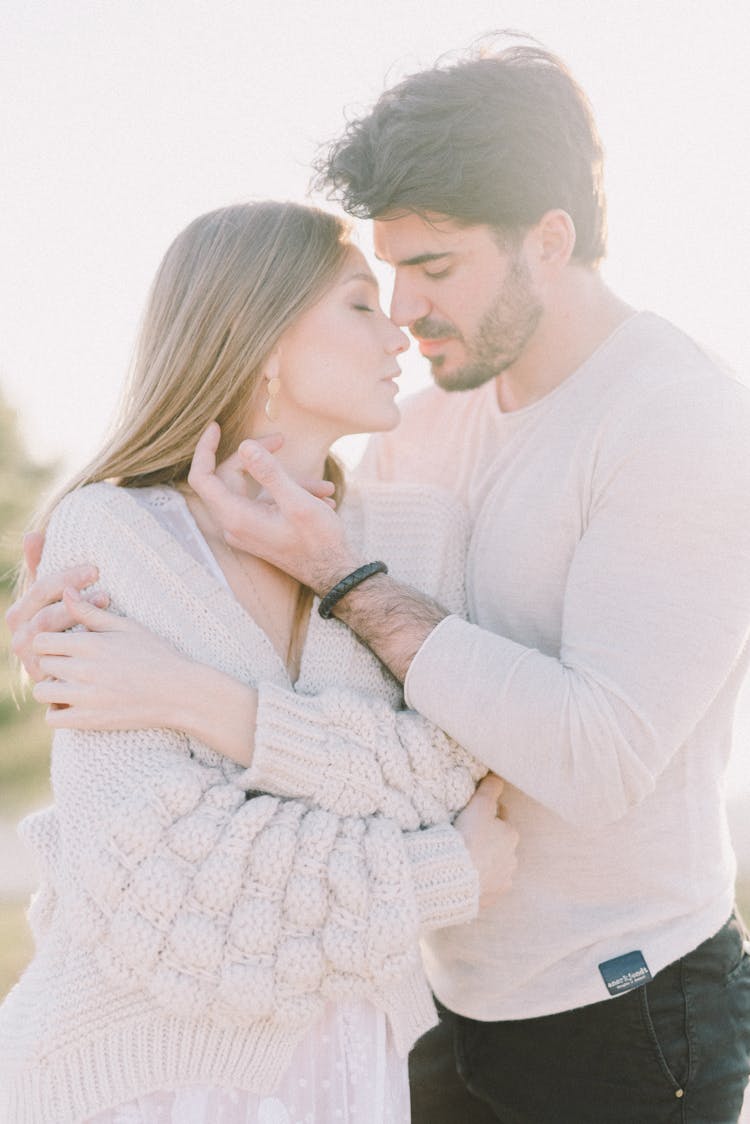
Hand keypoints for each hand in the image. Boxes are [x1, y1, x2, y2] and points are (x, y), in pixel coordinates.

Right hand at [5, 533, 108, 682]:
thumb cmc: (59, 623)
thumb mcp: (49, 595)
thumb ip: (40, 567)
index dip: (66, 578)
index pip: (40, 589)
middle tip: (105, 590)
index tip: (94, 570)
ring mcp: (32, 663)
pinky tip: (102, 641)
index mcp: (18, 614)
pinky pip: (62, 668)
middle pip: (45, 616)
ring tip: (106, 607)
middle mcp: (20, 639)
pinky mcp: (47, 684)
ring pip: (53, 641)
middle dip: (76, 601)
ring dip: (80, 622)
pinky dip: (81, 653)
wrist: (66, 669)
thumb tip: (32, 534)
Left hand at [31, 590, 194, 730]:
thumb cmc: (157, 654)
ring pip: (41, 691)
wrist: (180, 692)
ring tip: (68, 685)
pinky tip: (73, 704)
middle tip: (67, 665)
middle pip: (41, 664)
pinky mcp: (90, 720)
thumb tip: (65, 591)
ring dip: (50, 687)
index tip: (61, 645)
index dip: (47, 641)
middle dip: (50, 663)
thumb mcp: (126, 627)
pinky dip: (57, 712)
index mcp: (91, 644)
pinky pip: (52, 718)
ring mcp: (86, 697)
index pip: (41, 640)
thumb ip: (91, 611)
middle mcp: (83, 670)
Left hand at [187, 423, 359, 591]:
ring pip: (254, 488)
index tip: (215, 427)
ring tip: (323, 486)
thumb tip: (246, 446)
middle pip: (231, 477)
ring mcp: (247, 528)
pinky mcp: (260, 530)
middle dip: (260, 457)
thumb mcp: (297, 502)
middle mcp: (235, 524)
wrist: (335, 574)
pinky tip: (322, 497)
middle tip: (282, 440)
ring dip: (287, 480)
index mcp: (235, 517)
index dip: (205, 449)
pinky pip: (266, 501)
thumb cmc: (318, 542)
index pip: (202, 477)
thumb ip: (270, 473)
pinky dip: (290, 493)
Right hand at [454, 774, 518, 907]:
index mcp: (511, 836)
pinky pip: (485, 887)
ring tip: (464, 860)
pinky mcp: (490, 899)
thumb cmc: (467, 836)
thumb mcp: (479, 805)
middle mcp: (512, 860)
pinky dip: (478, 882)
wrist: (453, 874)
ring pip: (494, 867)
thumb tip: (497, 775)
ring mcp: (502, 882)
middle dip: (488, 841)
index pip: (501, 821)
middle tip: (466, 837)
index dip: (488, 816)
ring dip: (484, 863)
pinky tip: (464, 877)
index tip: (473, 817)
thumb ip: (490, 788)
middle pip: (499, 845)